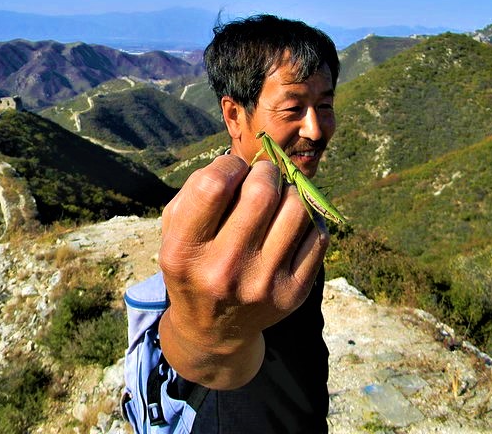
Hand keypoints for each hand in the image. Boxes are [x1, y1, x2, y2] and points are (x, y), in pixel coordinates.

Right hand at [158, 154, 328, 388]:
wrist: (213, 330)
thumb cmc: (194, 265)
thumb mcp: (174, 233)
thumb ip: (196, 191)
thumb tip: (243, 161)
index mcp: (185, 252)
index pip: (213, 185)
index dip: (228, 165)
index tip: (233, 170)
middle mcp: (223, 271)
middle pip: (262, 193)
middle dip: (267, 171)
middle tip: (264, 175)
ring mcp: (263, 285)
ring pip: (297, 208)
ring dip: (291, 191)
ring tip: (280, 197)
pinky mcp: (294, 293)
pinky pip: (318, 235)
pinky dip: (310, 217)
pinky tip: (294, 219)